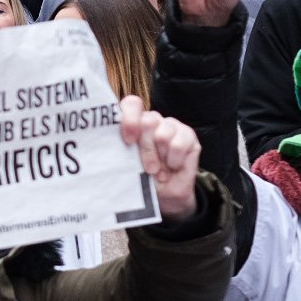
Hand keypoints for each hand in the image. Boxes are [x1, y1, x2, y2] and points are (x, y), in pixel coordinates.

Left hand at [119, 97, 201, 221]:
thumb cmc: (141, 179)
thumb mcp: (126, 165)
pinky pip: (179, 144)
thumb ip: (121, 149)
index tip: (128, 140)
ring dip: (161, 158)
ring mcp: (171, 125)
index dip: (130, 119)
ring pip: (163, 134)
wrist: (165, 195)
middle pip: (148, 121)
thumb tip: (112, 144)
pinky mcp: (188, 135)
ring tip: (160, 171)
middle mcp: (152, 120)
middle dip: (147, 150)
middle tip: (149, 169)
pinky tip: (173, 167)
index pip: (132, 105)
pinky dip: (174, 160)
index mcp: (133, 123)